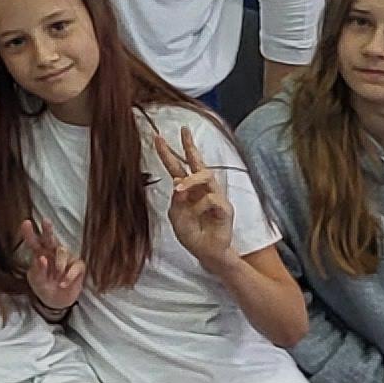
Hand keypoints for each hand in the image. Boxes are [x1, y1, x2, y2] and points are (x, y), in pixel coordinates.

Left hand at [20, 212, 88, 313]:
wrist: (57, 301)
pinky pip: (75, 266)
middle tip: (46, 221)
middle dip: (48, 229)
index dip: (29, 232)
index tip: (26, 223)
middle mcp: (53, 252)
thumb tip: (42, 258)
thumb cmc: (44, 287)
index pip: (33, 242)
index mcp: (39, 254)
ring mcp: (66, 258)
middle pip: (50, 238)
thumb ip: (38, 271)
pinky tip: (63, 284)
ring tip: (56, 276)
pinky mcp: (78, 266)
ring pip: (62, 251)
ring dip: (59, 264)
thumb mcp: (36, 281)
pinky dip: (68, 276)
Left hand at [154, 126, 238, 267]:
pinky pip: (213, 199)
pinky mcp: (225, 208)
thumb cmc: (192, 233)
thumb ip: (176, 201)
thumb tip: (178, 184)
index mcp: (188, 189)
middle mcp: (202, 189)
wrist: (206, 252)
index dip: (168, 152)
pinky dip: (202, 205)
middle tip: (183, 130)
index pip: (177, 166)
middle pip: (198, 162)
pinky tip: (200, 212)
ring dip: (191, 180)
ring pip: (206, 175)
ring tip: (180, 188)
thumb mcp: (176, 217)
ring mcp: (215, 196)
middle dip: (190, 145)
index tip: (158, 137)